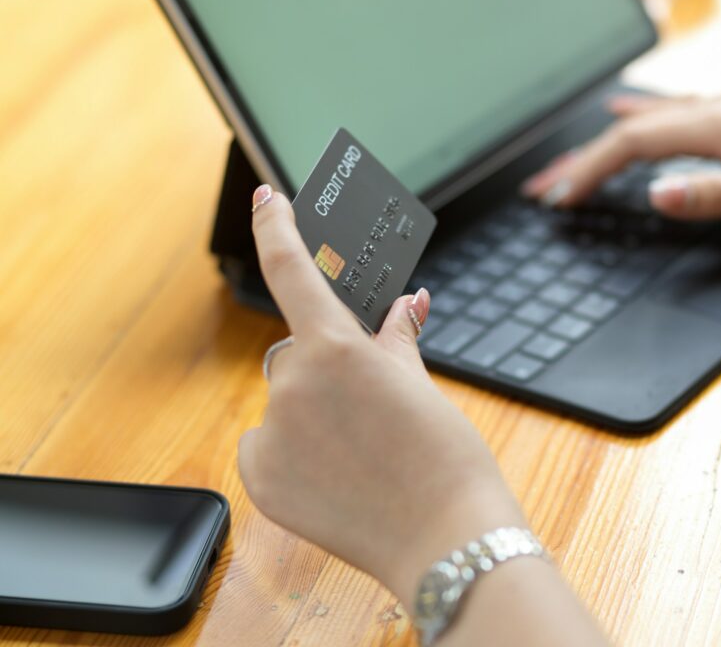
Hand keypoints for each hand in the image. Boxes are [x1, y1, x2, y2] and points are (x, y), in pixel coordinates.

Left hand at [238, 187, 524, 607]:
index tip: (267, 199)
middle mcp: (292, 384)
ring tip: (359, 450)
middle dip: (326, 364)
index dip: (276, 226)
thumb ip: (397, 339)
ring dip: (311, 411)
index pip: (292, 269)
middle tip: (366, 400)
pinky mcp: (259, 478)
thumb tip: (409, 302)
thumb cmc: (445, 457)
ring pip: (285, 401)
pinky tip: (332, 475)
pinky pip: (267, 445)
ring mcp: (271, 434)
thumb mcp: (421, 384)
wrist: (445, 537)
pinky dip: (292, 453)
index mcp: (336, 348)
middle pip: (298, 353)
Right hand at [522, 95, 720, 220]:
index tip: (558, 199)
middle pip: (627, 131)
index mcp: (713, 127)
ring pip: (644, 122)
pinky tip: (625, 109)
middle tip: (539, 188)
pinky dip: (636, 116)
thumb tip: (654, 194)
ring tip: (565, 162)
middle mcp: (712, 111)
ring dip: (601, 143)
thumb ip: (711, 193)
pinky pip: (669, 112)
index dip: (589, 171)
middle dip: (579, 161)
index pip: (630, 145)